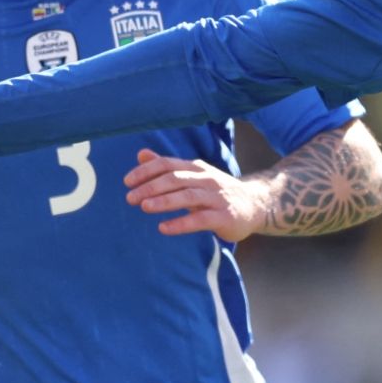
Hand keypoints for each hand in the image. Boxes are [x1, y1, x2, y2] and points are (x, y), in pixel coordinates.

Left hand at [124, 149, 268, 241]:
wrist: (255, 205)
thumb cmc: (217, 191)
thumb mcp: (194, 176)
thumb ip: (168, 167)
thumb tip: (141, 154)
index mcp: (196, 168)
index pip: (168, 164)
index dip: (146, 171)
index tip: (127, 181)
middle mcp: (207, 179)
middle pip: (176, 179)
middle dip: (151, 187)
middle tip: (130, 198)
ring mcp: (217, 197)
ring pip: (188, 196)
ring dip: (164, 201)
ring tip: (144, 206)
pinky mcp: (224, 216)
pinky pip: (200, 219)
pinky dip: (181, 223)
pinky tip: (164, 228)